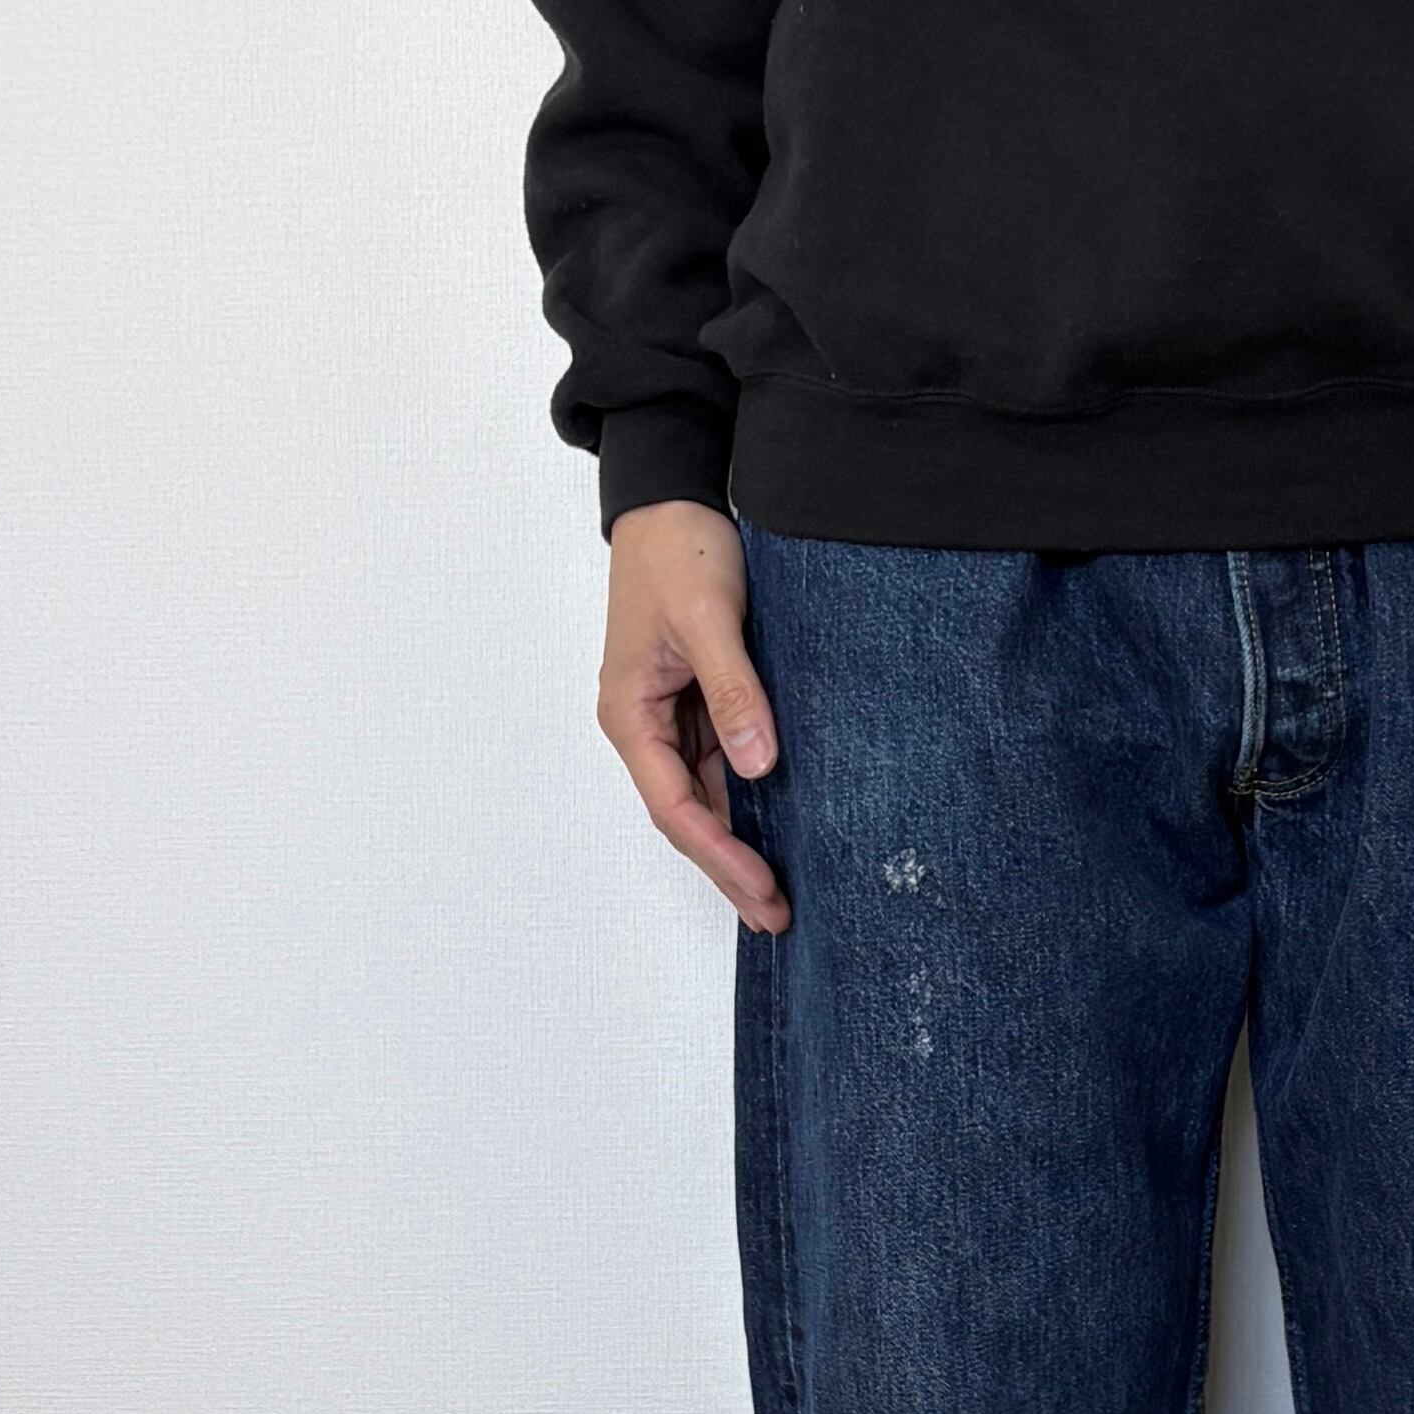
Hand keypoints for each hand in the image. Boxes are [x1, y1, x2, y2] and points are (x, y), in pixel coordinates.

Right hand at [599, 498, 786, 931]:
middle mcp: (645, 724)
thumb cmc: (679, 550)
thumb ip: (734, 691)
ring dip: (740, 840)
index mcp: (631, 713)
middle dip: (730, 866)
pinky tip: (783, 825)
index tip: (763, 890)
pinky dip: (749, 799)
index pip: (675, 807)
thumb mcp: (708, 619)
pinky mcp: (699, 699)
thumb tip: (758, 764)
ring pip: (706, 795)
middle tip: (777, 915)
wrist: (672, 498)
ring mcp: (671, 714)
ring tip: (782, 890)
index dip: (720, 854)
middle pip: (688, 815)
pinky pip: (722, 762)